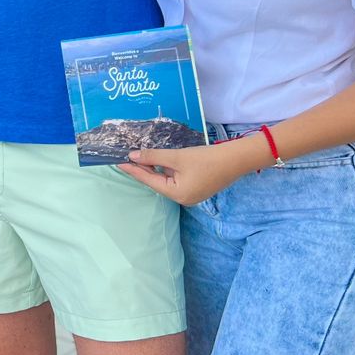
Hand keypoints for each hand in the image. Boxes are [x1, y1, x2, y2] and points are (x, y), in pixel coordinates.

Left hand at [116, 136, 267, 206]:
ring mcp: (190, 194)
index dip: (133, 170)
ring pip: (165, 180)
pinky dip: (166, 169)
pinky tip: (158, 159)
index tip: (118, 162)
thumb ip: (153, 157)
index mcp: (176, 194)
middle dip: (143, 169)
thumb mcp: (177, 157)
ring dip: (154, 168)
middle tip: (126, 156)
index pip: (149, 180)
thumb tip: (133, 156)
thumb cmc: (206, 159)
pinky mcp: (196, 187)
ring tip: (139, 156)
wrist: (235, 159)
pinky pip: (175, 179)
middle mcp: (182, 198)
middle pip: (156, 182)